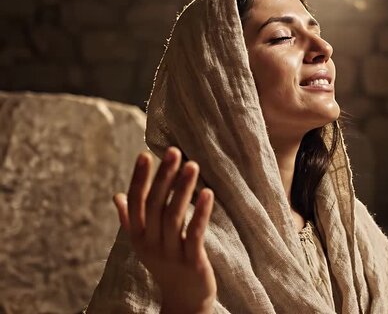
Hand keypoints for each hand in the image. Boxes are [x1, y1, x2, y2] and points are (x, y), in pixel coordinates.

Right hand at [113, 147, 216, 313]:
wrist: (184, 301)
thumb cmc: (165, 265)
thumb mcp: (144, 243)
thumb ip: (130, 220)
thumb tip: (117, 195)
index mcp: (138, 236)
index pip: (136, 203)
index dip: (140, 179)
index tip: (145, 154)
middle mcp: (151, 243)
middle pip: (155, 205)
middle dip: (164, 177)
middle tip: (174, 152)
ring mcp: (170, 253)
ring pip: (173, 216)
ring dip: (183, 189)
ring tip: (192, 166)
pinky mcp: (192, 261)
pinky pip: (194, 234)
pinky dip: (200, 212)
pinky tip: (208, 193)